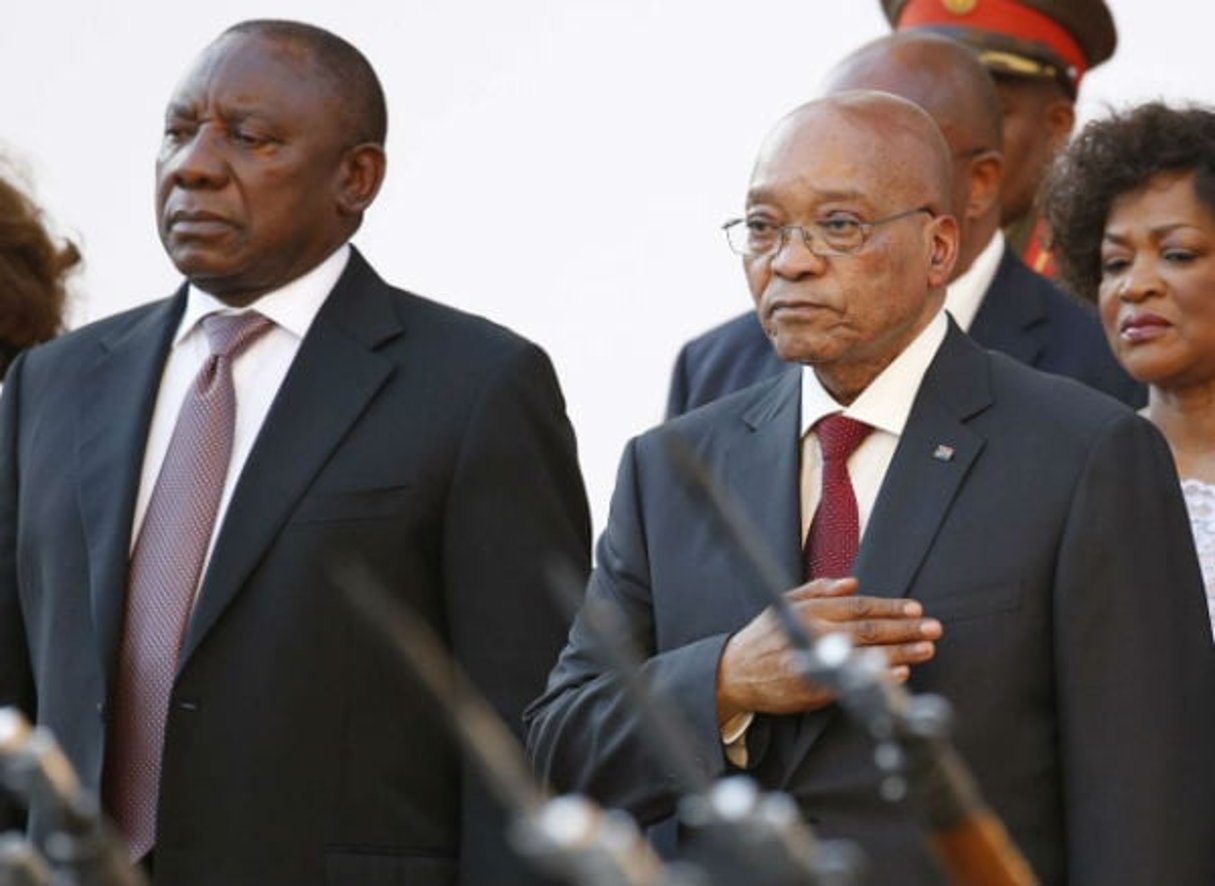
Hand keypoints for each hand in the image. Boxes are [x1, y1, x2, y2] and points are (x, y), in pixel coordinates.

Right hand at [715, 577, 940, 722]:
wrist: (735, 672)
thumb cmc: (763, 637)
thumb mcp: (786, 603)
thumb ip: (819, 590)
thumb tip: (852, 583)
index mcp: (811, 609)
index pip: (860, 606)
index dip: (890, 607)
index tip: (916, 609)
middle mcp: (815, 631)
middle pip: (869, 628)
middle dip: (905, 628)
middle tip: (932, 628)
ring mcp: (815, 659)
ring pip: (865, 652)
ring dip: (900, 651)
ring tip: (925, 650)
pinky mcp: (813, 687)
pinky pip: (852, 680)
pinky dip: (875, 676)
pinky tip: (899, 675)